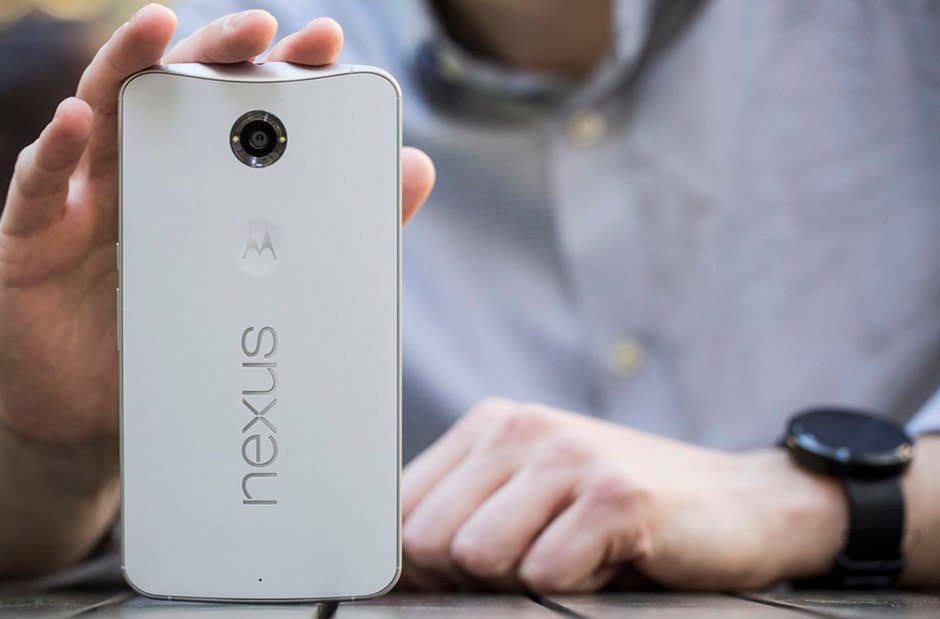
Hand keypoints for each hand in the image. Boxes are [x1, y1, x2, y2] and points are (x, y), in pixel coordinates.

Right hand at [0, 6, 434, 578]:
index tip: (324, 41)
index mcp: (201, 180)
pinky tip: (74, 121)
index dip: (279, 69)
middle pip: (176, 93)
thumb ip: (337, 230)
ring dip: (128, 64)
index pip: (241, 110)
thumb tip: (416, 169)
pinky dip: (52, 150)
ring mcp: (85, 198)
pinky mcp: (32, 238)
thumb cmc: (180, 344)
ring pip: (103, 114)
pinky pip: (37, 188)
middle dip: (218, 53)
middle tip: (262, 26)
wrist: (93, 419)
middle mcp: (143, 172)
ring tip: (159, 27)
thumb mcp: (263, 291)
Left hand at [400, 398, 848, 591]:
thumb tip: (390, 572)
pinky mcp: (615, 495)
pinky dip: (575, 587)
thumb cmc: (622, 515)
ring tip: (574, 557)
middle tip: (537, 563)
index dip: (415, 563)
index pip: (398, 507)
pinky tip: (612, 560)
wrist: (744, 504)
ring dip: (524, 581)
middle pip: (427, 539)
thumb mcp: (529, 502)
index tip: (455, 578)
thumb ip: (460, 520)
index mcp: (489, 427)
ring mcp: (569, 457)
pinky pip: (547, 574)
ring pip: (478, 556)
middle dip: (469, 577)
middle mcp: (520, 429)